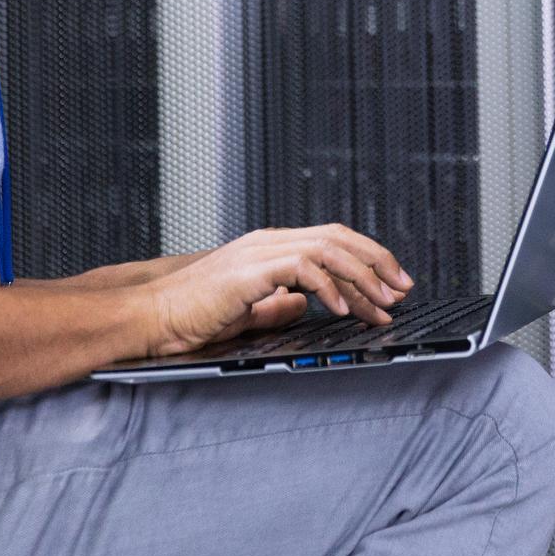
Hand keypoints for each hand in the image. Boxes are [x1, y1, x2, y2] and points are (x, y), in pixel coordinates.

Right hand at [142, 224, 414, 356]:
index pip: (332, 240)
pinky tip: (344, 309)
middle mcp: (270, 241)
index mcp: (272, 247)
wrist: (151, 317)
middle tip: (403, 290)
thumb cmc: (191, 316)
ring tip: (383, 303)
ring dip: (363, 277)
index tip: (393, 284)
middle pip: (339, 237)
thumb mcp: (247, 310)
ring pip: (329, 249)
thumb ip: (277, 304)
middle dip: (377, 262)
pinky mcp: (250, 270)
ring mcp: (260, 251)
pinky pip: (303, 268)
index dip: (368, 258)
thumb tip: (306, 305)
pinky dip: (330, 287)